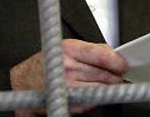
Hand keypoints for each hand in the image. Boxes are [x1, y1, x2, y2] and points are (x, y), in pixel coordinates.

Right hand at [10, 39, 128, 115]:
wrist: (25, 81)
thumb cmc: (47, 62)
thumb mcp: (68, 47)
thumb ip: (91, 50)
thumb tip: (113, 54)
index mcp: (69, 49)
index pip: (102, 56)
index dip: (117, 62)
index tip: (124, 64)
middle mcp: (68, 68)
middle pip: (105, 74)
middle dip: (115, 75)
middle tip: (118, 74)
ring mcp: (68, 86)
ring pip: (101, 88)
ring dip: (107, 87)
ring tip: (106, 82)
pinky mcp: (69, 102)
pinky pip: (91, 100)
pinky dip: (95, 96)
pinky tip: (90, 90)